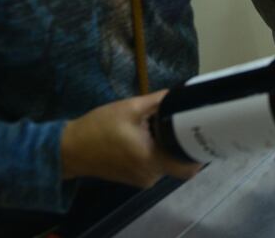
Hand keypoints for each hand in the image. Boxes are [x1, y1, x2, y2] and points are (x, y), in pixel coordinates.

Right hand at [61, 92, 202, 185]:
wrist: (69, 148)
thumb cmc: (99, 127)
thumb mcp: (130, 108)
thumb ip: (159, 101)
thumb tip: (181, 94)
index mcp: (151, 160)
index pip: (187, 168)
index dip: (198, 153)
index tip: (205, 135)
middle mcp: (150, 175)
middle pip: (178, 164)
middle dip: (181, 144)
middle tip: (184, 123)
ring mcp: (141, 179)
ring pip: (166, 164)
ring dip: (166, 147)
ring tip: (160, 127)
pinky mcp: (134, 177)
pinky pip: (154, 165)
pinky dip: (155, 152)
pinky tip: (148, 136)